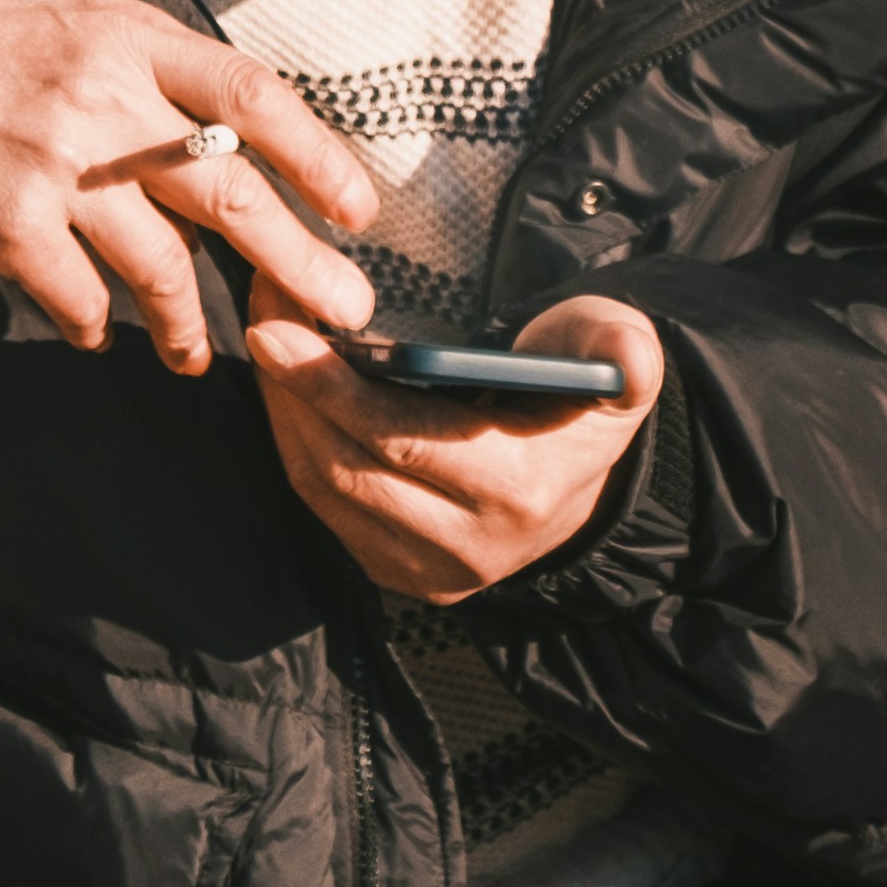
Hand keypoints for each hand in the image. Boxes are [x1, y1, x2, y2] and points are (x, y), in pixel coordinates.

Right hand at [0, 0, 381, 373]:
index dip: (316, 155)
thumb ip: (154, 64)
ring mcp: (57, 163)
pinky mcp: (9, 223)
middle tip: (347, 313)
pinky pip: (80, 299)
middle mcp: (104, 96)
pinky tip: (97, 330)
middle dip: (298, 263)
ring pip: (161, 266)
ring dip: (190, 324)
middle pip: (228, 194)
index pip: (251, 94)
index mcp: (130, 39)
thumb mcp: (76, 18)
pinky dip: (97, 325)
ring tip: (198, 355)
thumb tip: (240, 124)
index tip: (358, 210)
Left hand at [242, 297, 663, 603]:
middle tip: (262, 313)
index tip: (279, 326)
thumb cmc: (587, 399)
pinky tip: (289, 391)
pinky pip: (328, 510)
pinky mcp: (402, 573)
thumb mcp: (622, 362)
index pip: (401, 440)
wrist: (588, 482)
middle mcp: (470, 547)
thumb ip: (624, 354)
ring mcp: (432, 571)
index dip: (330, 386)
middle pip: (346, 469)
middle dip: (290, 389)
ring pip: (325, 492)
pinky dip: (298, 446)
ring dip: (284, 415)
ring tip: (269, 339)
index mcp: (517, 490)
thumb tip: (624, 359)